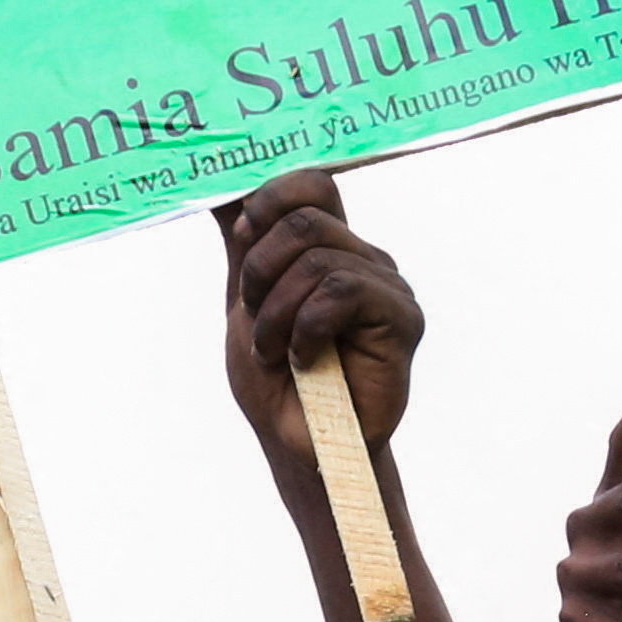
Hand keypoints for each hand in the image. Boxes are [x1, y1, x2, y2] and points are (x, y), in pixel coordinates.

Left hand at [218, 172, 419, 472]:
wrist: (298, 442)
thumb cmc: (276, 375)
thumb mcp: (244, 296)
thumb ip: (242, 238)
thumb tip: (219, 179)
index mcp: (331, 245)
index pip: (312, 185)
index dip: (270, 200)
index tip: (243, 241)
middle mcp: (364, 257)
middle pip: (304, 220)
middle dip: (259, 274)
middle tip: (256, 320)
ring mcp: (387, 286)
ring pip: (318, 260)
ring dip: (276, 314)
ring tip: (277, 352)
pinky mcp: (402, 319)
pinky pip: (342, 292)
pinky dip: (306, 329)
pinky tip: (306, 360)